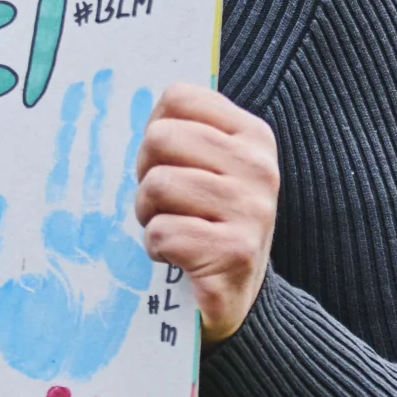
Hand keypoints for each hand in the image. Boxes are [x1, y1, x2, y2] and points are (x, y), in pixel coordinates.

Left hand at [133, 83, 275, 341]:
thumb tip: (137, 106)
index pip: (179, 97)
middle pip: (160, 137)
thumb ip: (186, 135)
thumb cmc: (211, 226)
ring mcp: (250, 209)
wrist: (237, 299)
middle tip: (164, 204)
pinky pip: (162, 232)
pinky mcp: (234, 252)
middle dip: (147, 174)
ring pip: (157, 184)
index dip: (156, 130)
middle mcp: (258, 167)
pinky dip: (157, 249)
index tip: (169, 162)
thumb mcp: (211, 169)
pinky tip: (178, 258)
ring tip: (172, 230)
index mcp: (253, 136)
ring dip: (150, 215)